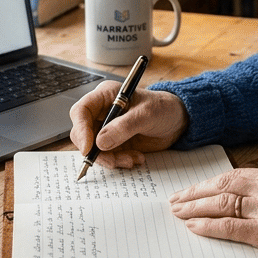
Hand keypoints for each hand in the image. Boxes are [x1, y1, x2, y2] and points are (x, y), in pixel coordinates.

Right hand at [68, 82, 188, 168]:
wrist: (177, 121)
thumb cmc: (163, 108)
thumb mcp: (146, 115)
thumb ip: (123, 127)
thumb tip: (100, 142)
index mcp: (105, 96)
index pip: (81, 111)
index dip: (80, 129)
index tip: (89, 147)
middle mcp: (102, 112)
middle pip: (83, 134)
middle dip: (96, 151)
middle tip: (113, 161)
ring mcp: (107, 129)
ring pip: (94, 149)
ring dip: (111, 159)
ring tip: (132, 159)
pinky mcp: (115, 143)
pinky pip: (108, 157)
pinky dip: (120, 161)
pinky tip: (137, 158)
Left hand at [169, 168, 257, 257]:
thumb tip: (222, 198)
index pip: (233, 175)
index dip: (207, 183)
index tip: (190, 190)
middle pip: (224, 186)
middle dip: (195, 194)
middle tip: (176, 201)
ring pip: (223, 204)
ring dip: (196, 209)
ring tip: (179, 214)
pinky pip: (230, 227)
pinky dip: (209, 227)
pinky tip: (194, 227)